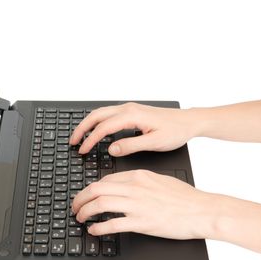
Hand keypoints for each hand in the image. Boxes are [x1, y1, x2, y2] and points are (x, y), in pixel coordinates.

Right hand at [69, 102, 198, 155]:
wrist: (188, 121)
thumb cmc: (175, 131)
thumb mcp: (154, 142)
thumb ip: (131, 145)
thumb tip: (112, 149)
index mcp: (132, 115)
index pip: (103, 127)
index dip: (91, 140)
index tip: (83, 150)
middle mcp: (128, 109)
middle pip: (97, 115)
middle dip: (82, 128)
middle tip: (73, 142)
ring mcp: (129, 108)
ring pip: (101, 113)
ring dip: (88, 124)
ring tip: (80, 137)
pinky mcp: (132, 111)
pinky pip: (108, 114)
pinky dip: (97, 122)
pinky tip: (96, 132)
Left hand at [71, 169, 216, 239]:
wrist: (201, 210)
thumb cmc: (185, 197)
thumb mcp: (160, 179)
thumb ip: (140, 181)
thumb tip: (124, 186)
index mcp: (138, 175)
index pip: (106, 179)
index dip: (91, 189)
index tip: (87, 196)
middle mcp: (134, 188)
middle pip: (96, 189)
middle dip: (80, 198)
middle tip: (75, 206)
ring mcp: (137, 205)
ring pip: (100, 204)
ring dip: (85, 211)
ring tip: (80, 217)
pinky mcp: (141, 223)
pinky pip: (112, 224)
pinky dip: (99, 227)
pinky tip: (94, 230)